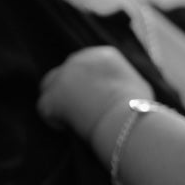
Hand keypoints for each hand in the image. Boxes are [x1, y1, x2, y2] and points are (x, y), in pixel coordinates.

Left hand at [37, 45, 153, 146]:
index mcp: (103, 55)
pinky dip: (54, 121)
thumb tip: (126, 91)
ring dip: (58, 104)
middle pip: (65, 74)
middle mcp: (80, 59)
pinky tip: (67, 129)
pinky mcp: (51, 96)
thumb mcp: (139, 88)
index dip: (86, 86)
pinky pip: (44, 109)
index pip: (85, 66)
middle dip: (69, 92)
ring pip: (49, 88)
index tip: (93, 102)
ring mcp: (63, 76)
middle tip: (79, 112)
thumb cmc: (138, 110)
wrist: (125, 120)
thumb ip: (125, 84)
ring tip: (72, 122)